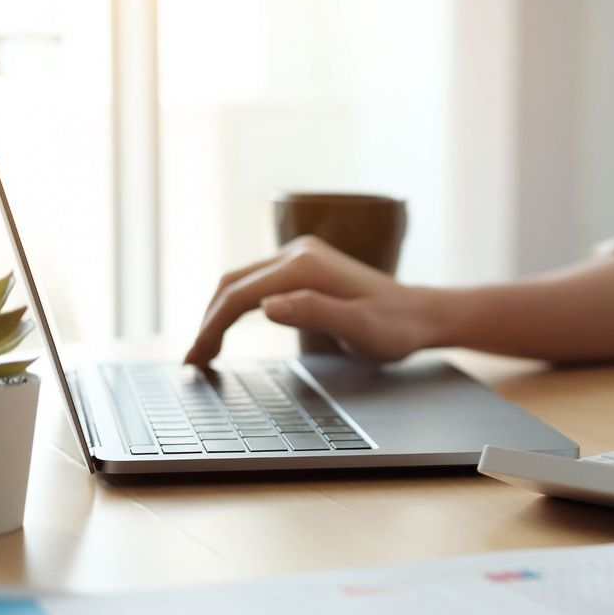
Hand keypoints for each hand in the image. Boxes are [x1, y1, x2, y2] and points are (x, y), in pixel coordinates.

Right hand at [184, 235, 435, 365]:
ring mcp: (300, 256)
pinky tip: (229, 327)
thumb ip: (314, 312)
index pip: (240, 295)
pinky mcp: (304, 267)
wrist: (421, 315)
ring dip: (217, 312)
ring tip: (204, 350)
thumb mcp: (359, 327)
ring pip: (240, 281)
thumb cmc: (395, 327)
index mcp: (305, 266)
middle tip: (192, 361)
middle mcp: (298, 252)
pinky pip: (256, 282)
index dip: (212, 327)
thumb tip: (267, 305)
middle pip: (232, 283)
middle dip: (207, 321)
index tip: (197, 360)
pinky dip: (235, 305)